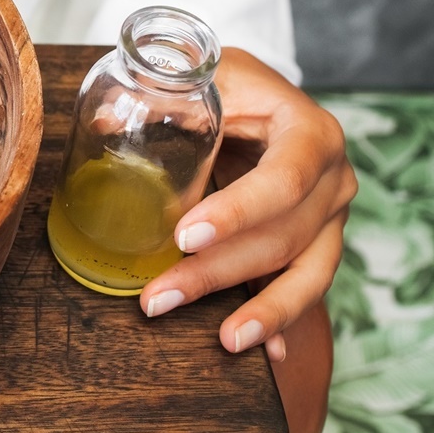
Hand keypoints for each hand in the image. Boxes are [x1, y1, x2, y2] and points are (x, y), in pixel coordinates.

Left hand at [140, 49, 355, 361]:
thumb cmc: (236, 90)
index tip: (185, 236)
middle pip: (284, 236)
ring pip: (305, 274)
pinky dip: (286, 323)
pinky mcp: (319, 248)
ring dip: (261, 310)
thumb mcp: (210, 77)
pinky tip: (269, 355)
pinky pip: (305, 290)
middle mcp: (334, 181)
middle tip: (158, 297)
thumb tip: (99, 121)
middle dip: (217, 272)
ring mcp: (332, 221)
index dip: (238, 211)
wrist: (269, 106)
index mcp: (312, 134)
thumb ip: (166, 96)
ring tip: (225, 342)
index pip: (283, 180)